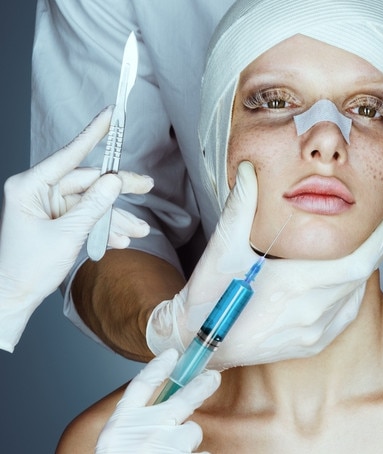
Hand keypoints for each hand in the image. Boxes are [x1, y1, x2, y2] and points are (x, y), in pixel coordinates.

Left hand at [0, 106, 152, 351]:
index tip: (110, 115)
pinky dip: (105, 228)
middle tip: (146, 187)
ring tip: (139, 231)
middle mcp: (40, 192)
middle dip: (118, 191)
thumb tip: (114, 181)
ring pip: (92, 203)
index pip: (68, 155)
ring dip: (116, 217)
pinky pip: (87, 217)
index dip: (92, 135)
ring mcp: (50, 207)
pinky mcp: (58, 221)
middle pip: (87, 182)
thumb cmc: (27, 268)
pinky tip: (121, 240)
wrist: (14, 298)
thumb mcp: (66, 236)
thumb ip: (93, 206)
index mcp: (30, 187)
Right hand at [96, 349, 219, 453]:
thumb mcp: (117, 445)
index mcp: (119, 427)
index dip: (158, 368)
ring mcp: (163, 447)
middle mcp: (143, 432)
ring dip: (187, 444)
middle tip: (213, 377)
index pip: (140, 387)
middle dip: (200, 386)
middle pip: (180, 400)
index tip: (172, 354)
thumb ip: (135, 426)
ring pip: (191, 433)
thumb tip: (163, 410)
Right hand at [147, 161, 382, 367]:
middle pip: (359, 279)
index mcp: (293, 286)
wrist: (197, 340)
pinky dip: (351, 296)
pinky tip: (346, 283)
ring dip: (361, 273)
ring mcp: (312, 335)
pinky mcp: (311, 347)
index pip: (355, 265)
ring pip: (354, 298)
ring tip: (363, 251)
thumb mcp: (221, 249)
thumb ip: (241, 208)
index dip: (379, 243)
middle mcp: (310, 314)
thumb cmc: (209, 294)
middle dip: (375, 251)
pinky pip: (345, 317)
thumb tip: (252, 170)